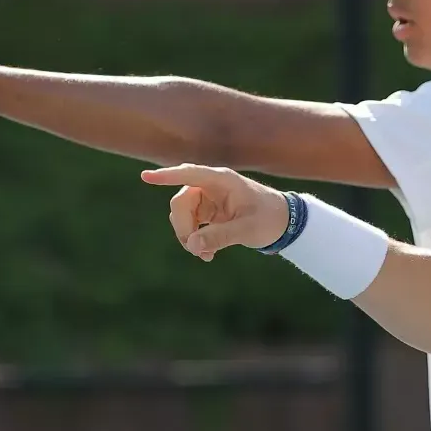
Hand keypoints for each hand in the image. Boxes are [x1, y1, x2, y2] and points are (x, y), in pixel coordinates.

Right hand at [142, 165, 292, 259]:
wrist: (284, 223)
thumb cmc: (270, 219)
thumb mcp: (248, 230)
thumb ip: (221, 237)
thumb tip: (192, 245)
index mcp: (222, 180)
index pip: (190, 174)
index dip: (167, 175)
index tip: (146, 177)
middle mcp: (211, 186)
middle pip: (180, 203)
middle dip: (184, 228)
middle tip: (196, 251)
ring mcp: (207, 198)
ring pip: (182, 216)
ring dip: (188, 237)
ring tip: (205, 256)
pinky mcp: (207, 212)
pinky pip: (190, 224)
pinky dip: (194, 240)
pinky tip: (207, 254)